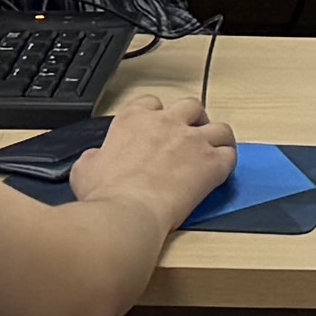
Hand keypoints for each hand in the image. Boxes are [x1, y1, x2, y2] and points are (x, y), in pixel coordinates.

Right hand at [62, 94, 234, 239]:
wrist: (127, 212)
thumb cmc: (105, 195)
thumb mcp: (85, 168)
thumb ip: (95, 156)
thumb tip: (95, 159)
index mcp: (133, 120)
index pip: (151, 102)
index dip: (158, 114)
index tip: (159, 126)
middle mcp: (165, 123)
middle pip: (190, 106)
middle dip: (192, 119)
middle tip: (191, 134)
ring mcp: (192, 141)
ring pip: (218, 127)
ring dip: (217, 137)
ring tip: (215, 149)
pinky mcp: (211, 163)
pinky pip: (230, 154)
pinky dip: (228, 161)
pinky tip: (223, 170)